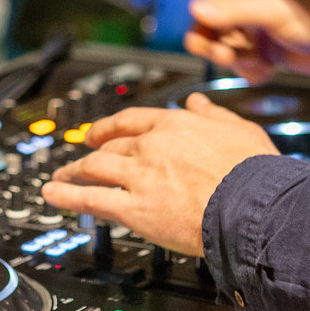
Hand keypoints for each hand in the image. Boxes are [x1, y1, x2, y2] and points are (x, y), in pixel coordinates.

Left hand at [41, 94, 276, 253]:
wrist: (256, 207)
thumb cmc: (254, 173)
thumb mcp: (238, 129)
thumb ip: (213, 113)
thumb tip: (197, 101)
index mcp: (175, 124)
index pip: (131, 120)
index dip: (109, 126)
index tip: (97, 132)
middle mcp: (152, 146)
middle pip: (112, 146)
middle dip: (92, 152)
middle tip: (81, 159)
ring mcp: (140, 176)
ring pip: (95, 169)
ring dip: (73, 172)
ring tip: (59, 178)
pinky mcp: (135, 209)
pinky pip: (92, 199)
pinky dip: (67, 196)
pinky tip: (53, 195)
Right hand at [184, 0, 309, 77]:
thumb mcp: (275, 13)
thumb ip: (234, 12)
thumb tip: (195, 9)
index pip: (211, 2)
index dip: (206, 25)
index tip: (209, 43)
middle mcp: (252, 2)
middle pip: (215, 27)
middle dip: (221, 45)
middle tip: (228, 56)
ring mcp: (260, 27)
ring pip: (228, 48)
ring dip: (239, 61)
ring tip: (259, 64)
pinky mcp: (268, 49)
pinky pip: (244, 63)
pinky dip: (252, 70)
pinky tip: (269, 71)